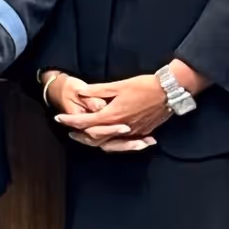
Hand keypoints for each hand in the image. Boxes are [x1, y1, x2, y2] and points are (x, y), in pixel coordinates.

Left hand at [57, 72, 172, 147]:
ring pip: (111, 143)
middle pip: (96, 136)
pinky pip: (125, 142)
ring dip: (97, 141)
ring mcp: (134, 132)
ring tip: (87, 136)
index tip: (59, 119)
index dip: (71, 121)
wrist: (170, 92)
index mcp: (113, 115)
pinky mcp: (143, 132)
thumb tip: (81, 92)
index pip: (86, 122)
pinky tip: (111, 139)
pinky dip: (115, 142)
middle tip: (69, 130)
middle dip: (80, 134)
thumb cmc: (144, 86)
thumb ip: (98, 90)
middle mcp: (122, 127)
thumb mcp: (119, 85)